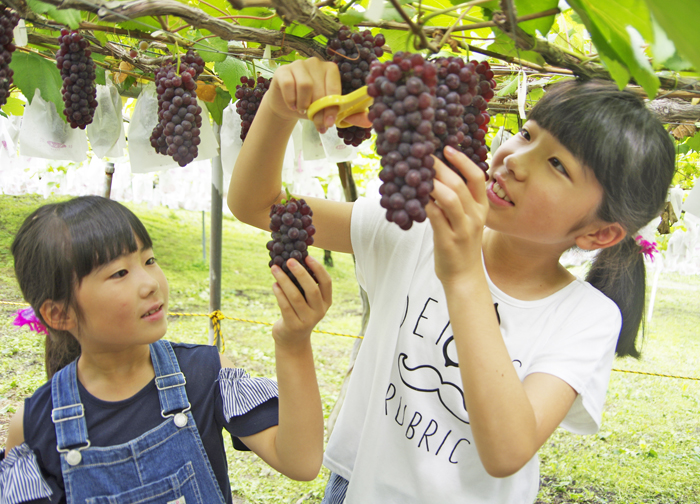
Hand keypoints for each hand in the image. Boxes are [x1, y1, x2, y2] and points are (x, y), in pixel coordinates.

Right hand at [265, 57, 370, 133]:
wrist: (287, 106)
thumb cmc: (312, 106)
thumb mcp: (331, 112)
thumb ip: (350, 115)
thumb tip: (369, 121)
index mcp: (331, 70)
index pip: (334, 88)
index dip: (333, 107)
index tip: (330, 123)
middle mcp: (315, 63)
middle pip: (320, 89)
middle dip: (319, 111)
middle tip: (317, 124)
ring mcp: (299, 64)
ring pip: (305, 86)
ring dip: (304, 105)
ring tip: (303, 111)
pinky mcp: (283, 70)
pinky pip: (289, 84)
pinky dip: (291, 100)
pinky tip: (292, 106)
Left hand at [271, 255, 331, 348]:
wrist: (292, 339)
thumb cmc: (299, 312)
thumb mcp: (308, 300)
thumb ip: (306, 284)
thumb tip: (295, 258)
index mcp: (326, 302)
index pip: (327, 283)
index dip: (318, 269)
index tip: (307, 257)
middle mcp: (320, 311)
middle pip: (312, 289)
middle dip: (300, 273)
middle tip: (289, 260)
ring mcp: (307, 320)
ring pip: (296, 297)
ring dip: (284, 280)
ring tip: (275, 269)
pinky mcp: (294, 326)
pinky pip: (285, 306)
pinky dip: (279, 294)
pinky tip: (274, 284)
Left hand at [426, 146, 488, 285]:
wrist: (464, 277)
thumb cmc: (461, 245)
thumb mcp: (467, 220)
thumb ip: (458, 200)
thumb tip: (437, 177)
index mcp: (482, 208)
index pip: (477, 177)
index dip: (462, 160)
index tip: (447, 148)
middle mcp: (475, 216)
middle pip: (460, 184)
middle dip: (440, 167)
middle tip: (424, 156)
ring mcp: (463, 229)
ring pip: (450, 198)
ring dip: (432, 183)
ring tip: (418, 174)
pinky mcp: (449, 241)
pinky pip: (436, 217)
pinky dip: (424, 203)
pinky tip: (413, 196)